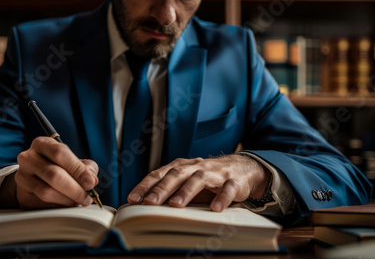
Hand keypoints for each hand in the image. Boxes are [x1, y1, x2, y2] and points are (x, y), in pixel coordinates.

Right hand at [0, 137, 98, 209]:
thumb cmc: (57, 166)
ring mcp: (23, 175)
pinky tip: (66, 204)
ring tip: (78, 202)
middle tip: (87, 198)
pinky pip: (42, 202)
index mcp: (43, 144)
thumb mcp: (74, 162)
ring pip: (47, 191)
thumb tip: (91, 180)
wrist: (34, 178)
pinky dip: (58, 205)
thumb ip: (87, 168)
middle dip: (75, 189)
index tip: (90, 182)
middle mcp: (29, 157)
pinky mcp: (22, 193)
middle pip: (54, 174)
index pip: (60, 153)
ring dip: (67, 200)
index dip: (77, 169)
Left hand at [127, 154, 270, 211]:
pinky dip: (222, 197)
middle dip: (161, 188)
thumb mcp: (187, 180)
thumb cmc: (208, 177)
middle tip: (149, 202)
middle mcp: (196, 166)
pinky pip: (227, 189)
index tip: (133, 199)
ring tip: (175, 205)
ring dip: (186, 191)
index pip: (160, 174)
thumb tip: (144, 205)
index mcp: (182, 166)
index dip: (145, 185)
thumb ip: (170, 189)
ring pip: (199, 179)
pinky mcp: (233, 181)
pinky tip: (215, 208)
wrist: (242, 168)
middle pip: (176, 175)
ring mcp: (215, 173)